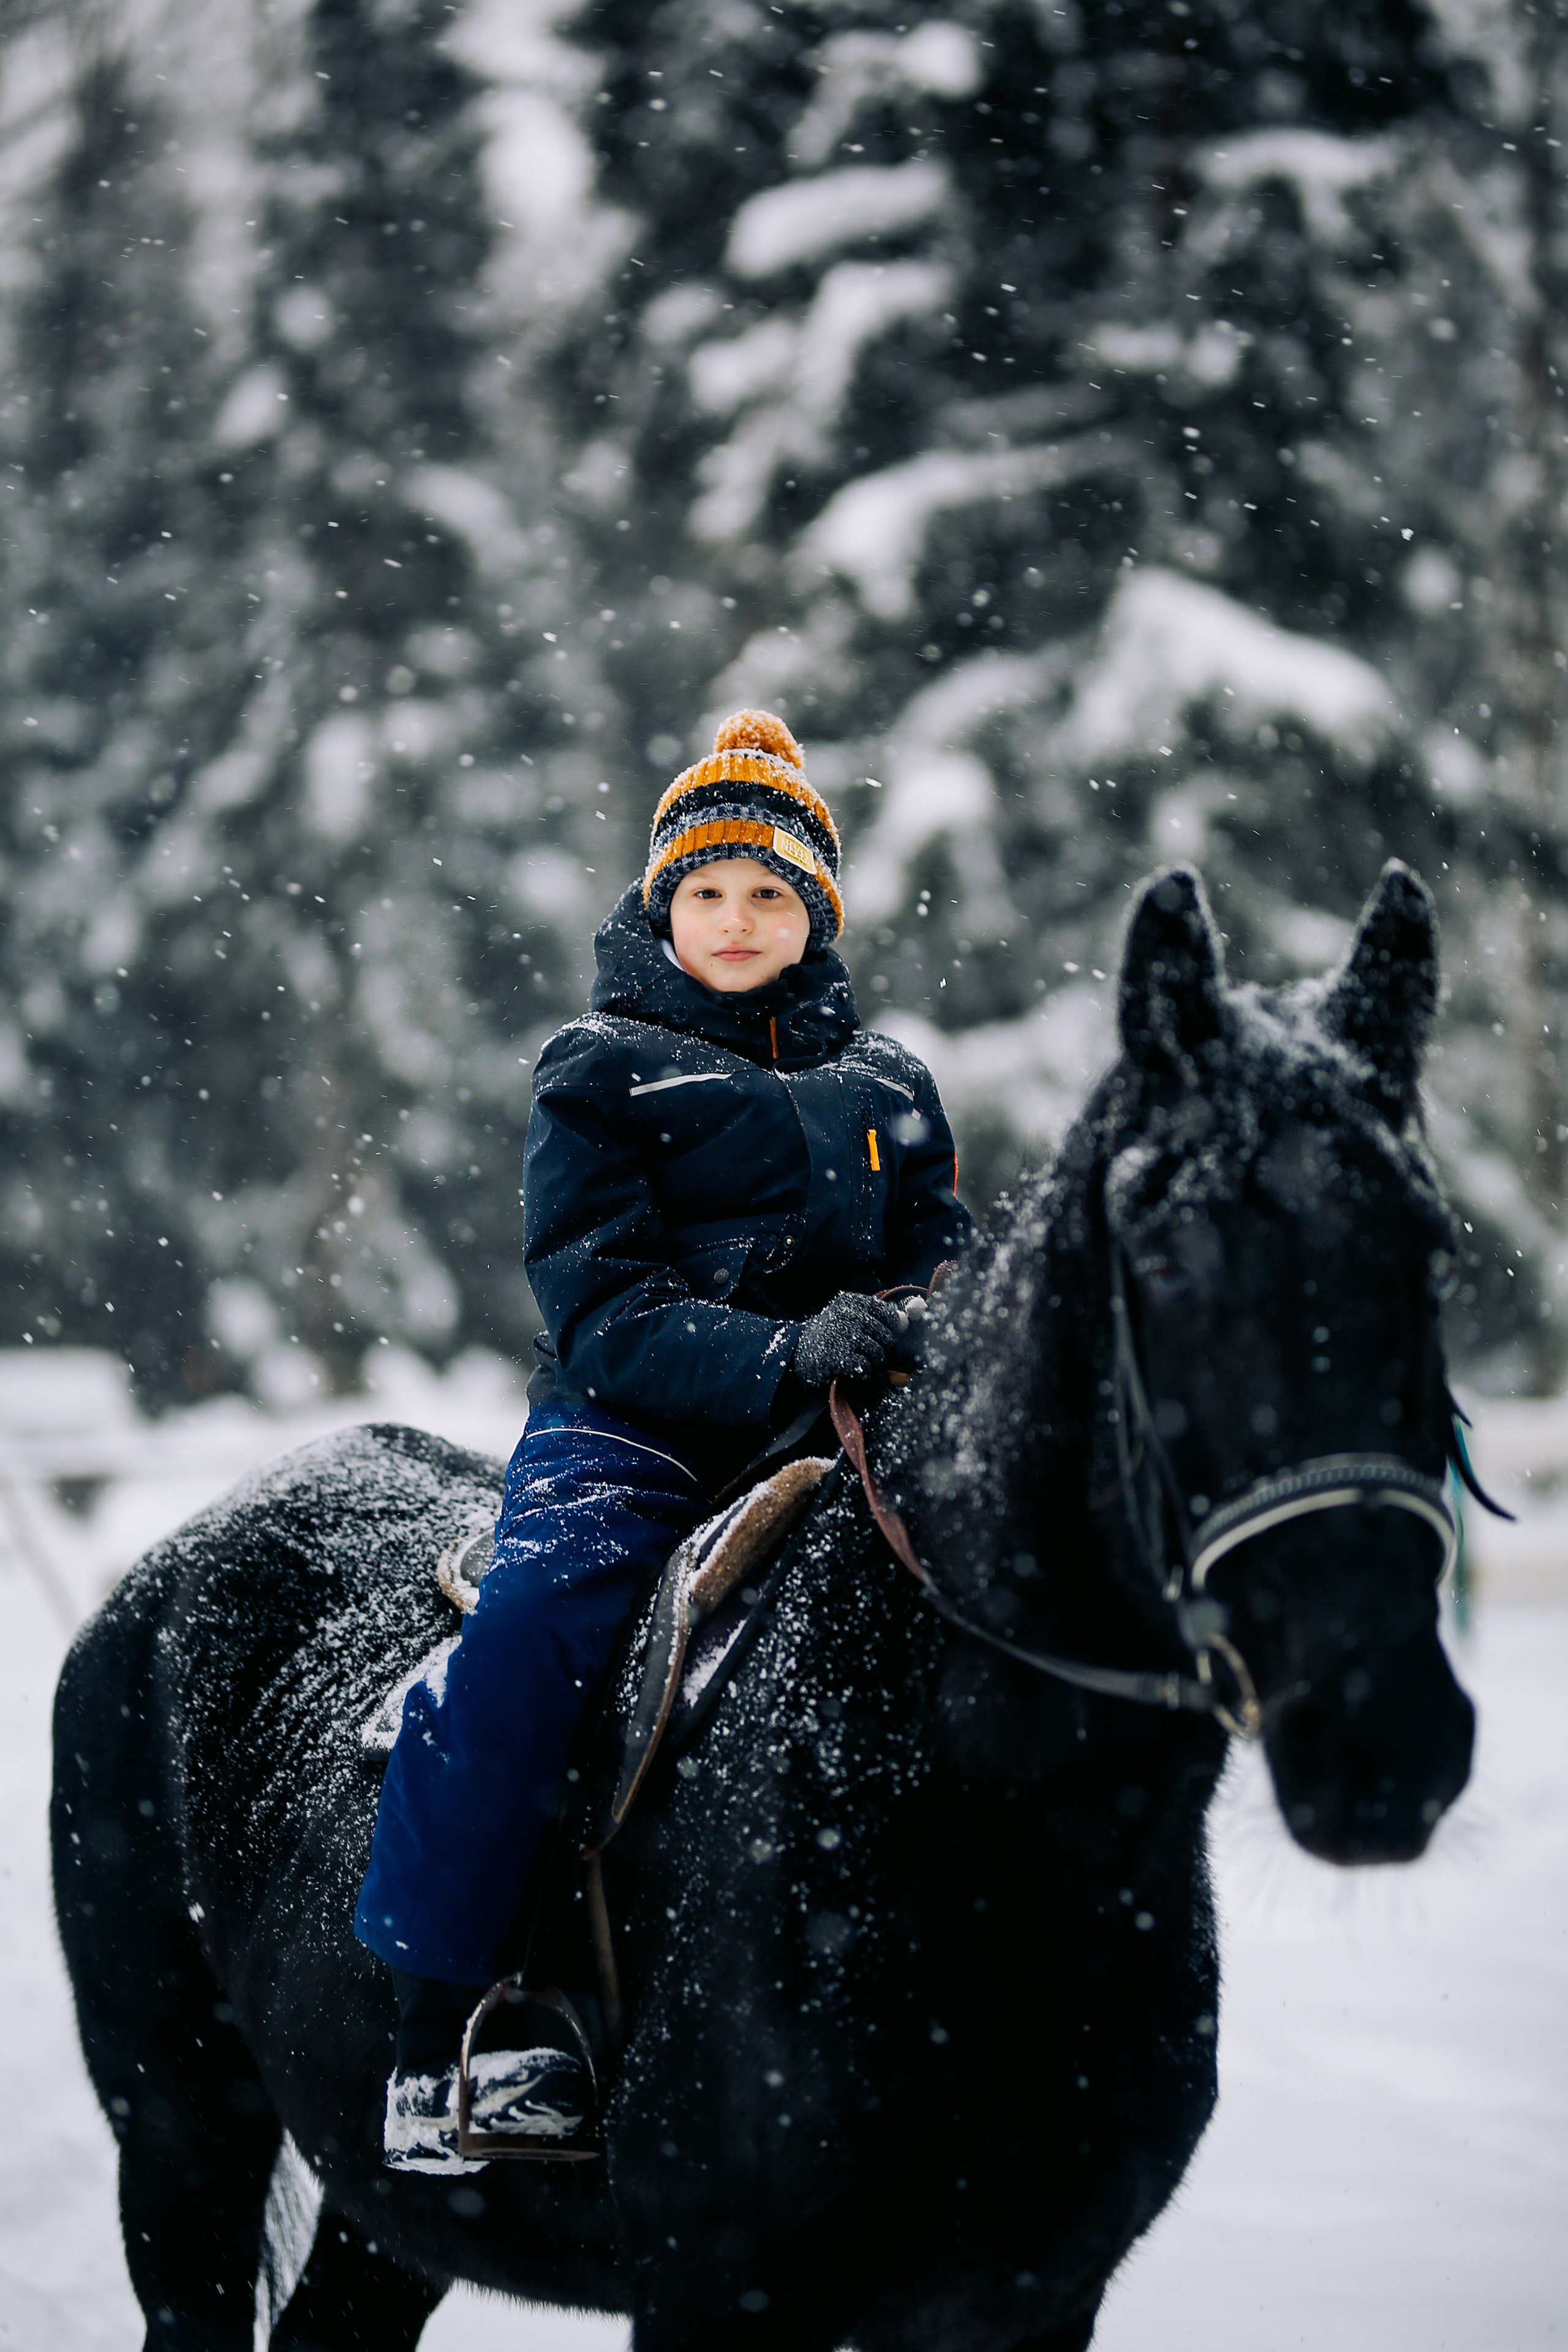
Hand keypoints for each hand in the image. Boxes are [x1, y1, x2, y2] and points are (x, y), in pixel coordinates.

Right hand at [791, 1292, 909, 1389]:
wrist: (796, 1351)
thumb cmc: (829, 1333)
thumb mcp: (848, 1315)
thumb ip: (876, 1315)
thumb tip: (905, 1320)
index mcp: (851, 1301)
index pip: (888, 1314)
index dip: (890, 1328)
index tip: (878, 1335)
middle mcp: (848, 1315)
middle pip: (887, 1337)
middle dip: (880, 1348)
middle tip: (862, 1351)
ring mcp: (843, 1336)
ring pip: (878, 1354)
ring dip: (871, 1362)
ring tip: (856, 1359)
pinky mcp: (838, 1357)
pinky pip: (866, 1367)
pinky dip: (862, 1373)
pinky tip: (851, 1369)